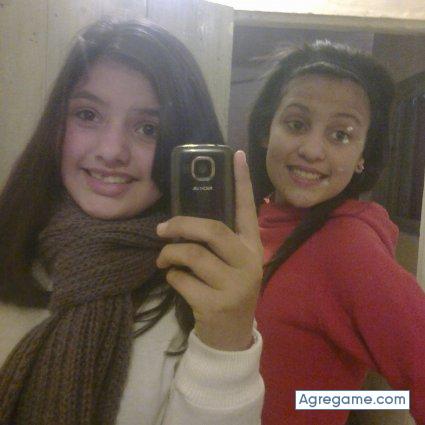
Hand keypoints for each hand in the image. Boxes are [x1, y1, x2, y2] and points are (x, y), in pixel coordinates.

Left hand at [156, 150, 262, 350]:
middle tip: (162, 229)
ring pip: (192, 255)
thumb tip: (185, 219)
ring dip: (169, 255)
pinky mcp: (216, 304)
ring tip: (163, 260)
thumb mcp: (231, 263)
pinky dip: (172, 277)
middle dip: (180, 225)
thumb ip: (218, 242)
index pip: (249, 208)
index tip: (237, 154)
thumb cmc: (227, 289)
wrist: (231, 334)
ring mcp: (234, 285)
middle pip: (212, 229)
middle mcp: (249, 263)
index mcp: (252, 247)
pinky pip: (181, 280)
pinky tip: (175, 280)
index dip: (242, 181)